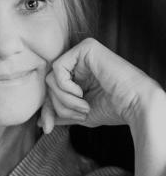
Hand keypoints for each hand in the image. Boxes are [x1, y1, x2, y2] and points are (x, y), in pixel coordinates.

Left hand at [39, 38, 160, 132]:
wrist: (135, 105)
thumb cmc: (113, 109)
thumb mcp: (79, 114)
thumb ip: (59, 113)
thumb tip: (40, 122)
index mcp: (78, 75)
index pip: (50, 90)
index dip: (47, 109)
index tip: (48, 128)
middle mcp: (78, 62)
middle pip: (48, 85)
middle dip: (57, 106)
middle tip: (78, 116)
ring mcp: (82, 53)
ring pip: (51, 78)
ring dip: (64, 99)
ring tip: (83, 106)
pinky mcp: (86, 47)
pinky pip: (58, 67)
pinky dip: (65, 86)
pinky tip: (82, 93)